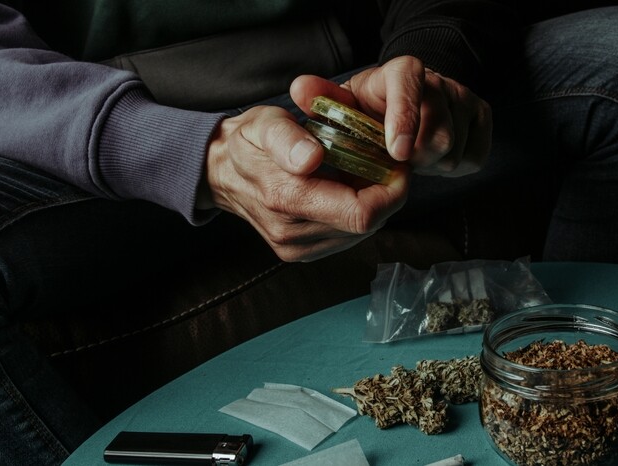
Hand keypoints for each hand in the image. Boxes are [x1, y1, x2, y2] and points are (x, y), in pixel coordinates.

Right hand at [202, 105, 409, 261]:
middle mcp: (292, 234)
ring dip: (372, 206)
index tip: (397, 166)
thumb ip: (287, 138)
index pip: (360, 214)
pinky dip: (355, 215)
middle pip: (366, 226)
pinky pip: (345, 238)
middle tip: (385, 164)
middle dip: (385, 195)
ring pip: (359, 234)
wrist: (220, 172)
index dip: (390, 193)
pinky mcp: (299, 254)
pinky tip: (347, 191)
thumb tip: (311, 158)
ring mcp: (295, 249)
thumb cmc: (248, 142)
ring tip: (364, 174)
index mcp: (286, 199)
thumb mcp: (263, 124)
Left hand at [290, 55, 491, 176]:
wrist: (401, 109)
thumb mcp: (340, 105)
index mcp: (400, 72)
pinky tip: (430, 161)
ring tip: (409, 159)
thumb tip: (300, 89)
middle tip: (393, 163)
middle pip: (439, 133)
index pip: (409, 83)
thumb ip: (322, 99)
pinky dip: (452, 168)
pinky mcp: (482, 118)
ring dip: (429, 166)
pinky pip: (474, 157)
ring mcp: (463, 98)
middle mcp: (437, 80)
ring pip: (456, 150)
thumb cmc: (366, 111)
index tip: (396, 152)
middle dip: (414, 160)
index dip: (405, 117)